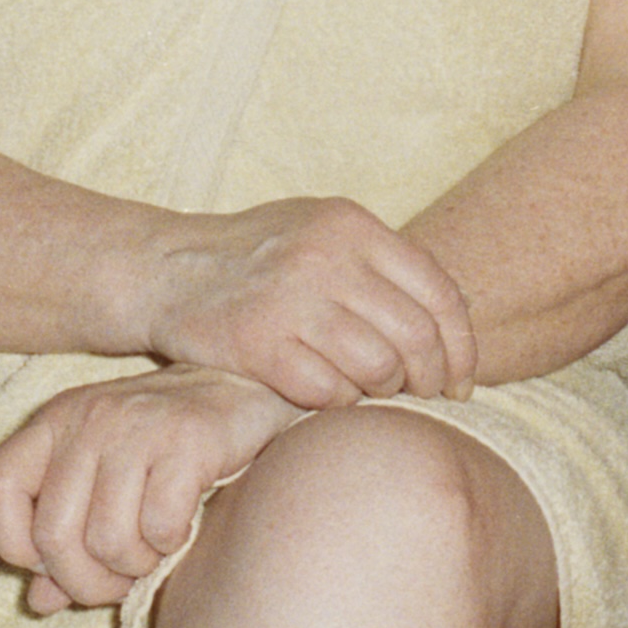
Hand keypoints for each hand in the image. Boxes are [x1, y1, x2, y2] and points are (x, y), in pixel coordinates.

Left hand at [0, 371, 282, 614]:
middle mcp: (89, 418)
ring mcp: (137, 426)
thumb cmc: (170, 447)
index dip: (16, 543)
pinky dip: (171, 545)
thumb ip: (67, 539)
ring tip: (154, 551)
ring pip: (108, 541)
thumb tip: (39, 602)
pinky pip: (159, 527)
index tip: (55, 562)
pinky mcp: (188, 440)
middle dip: (87, 581)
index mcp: (56, 421)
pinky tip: (184, 527)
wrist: (250, 391)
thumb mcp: (105, 482)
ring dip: (135, 566)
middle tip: (119, 582)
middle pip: (54, 535)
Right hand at [130, 195, 469, 413]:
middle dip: (431, 378)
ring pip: (376, 367)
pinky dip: (336, 403)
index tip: (461, 379)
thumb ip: (381, 263)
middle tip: (424, 396)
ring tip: (369, 391)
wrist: (165, 268)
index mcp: (352, 225)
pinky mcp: (257, 342)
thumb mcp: (320, 232)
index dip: (461, 345)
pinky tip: (325, 395)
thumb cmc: (256, 257)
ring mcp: (290, 298)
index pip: (439, 292)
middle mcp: (326, 256)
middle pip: (416, 335)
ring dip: (382, 391)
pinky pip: (326, 392)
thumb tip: (453, 319)